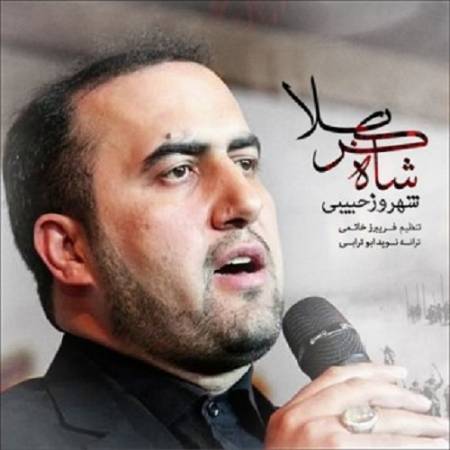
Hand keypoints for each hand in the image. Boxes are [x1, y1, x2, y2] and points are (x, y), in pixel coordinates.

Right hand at [265, 363, 448, 448]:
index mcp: (292, 411)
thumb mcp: (293, 439)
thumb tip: (366, 410)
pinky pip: (383, 445)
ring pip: (377, 418)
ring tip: (438, 428)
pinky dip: (410, 446)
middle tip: (423, 401)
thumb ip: (319, 419)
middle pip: (360, 392)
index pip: (336, 376)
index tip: (396, 373)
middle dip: (398, 394)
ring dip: (414, 423)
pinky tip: (429, 447)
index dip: (371, 370)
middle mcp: (303, 418)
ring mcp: (320, 437)